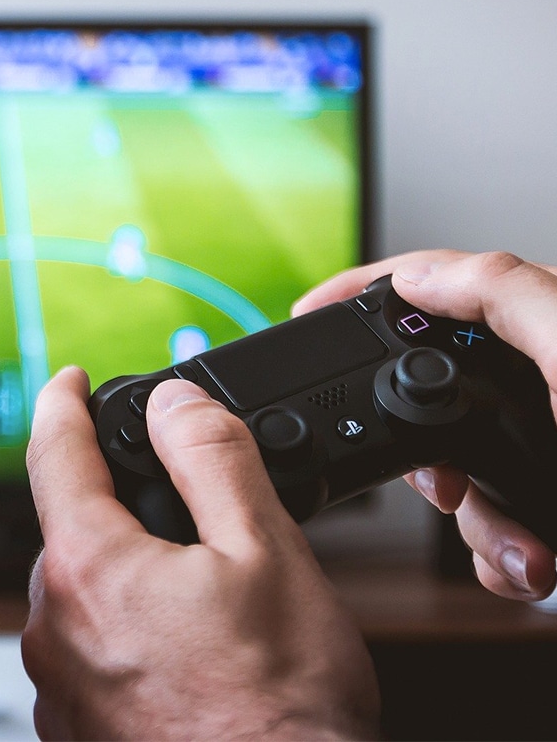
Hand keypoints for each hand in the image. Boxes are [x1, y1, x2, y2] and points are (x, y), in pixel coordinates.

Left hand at [22, 367, 379, 739]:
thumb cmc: (279, 710)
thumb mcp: (267, 553)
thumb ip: (213, 460)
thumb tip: (175, 404)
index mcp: (88, 567)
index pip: (54, 452)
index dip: (63, 402)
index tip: (70, 379)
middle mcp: (53, 625)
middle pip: (72, 526)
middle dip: (117, 505)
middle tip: (186, 518)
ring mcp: (58, 683)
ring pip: (81, 590)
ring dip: (124, 574)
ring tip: (200, 602)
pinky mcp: (73, 726)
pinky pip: (86, 650)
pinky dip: (122, 631)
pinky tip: (179, 653)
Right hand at [294, 248, 556, 600]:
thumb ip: (507, 295)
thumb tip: (418, 275)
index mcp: (548, 332)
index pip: (437, 285)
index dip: (366, 290)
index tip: (309, 313)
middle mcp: (545, 385)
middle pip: (433, 387)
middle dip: (426, 449)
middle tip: (438, 478)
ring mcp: (548, 449)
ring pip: (457, 473)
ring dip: (478, 523)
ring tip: (524, 549)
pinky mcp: (553, 509)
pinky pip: (492, 527)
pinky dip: (501, 558)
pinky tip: (534, 567)